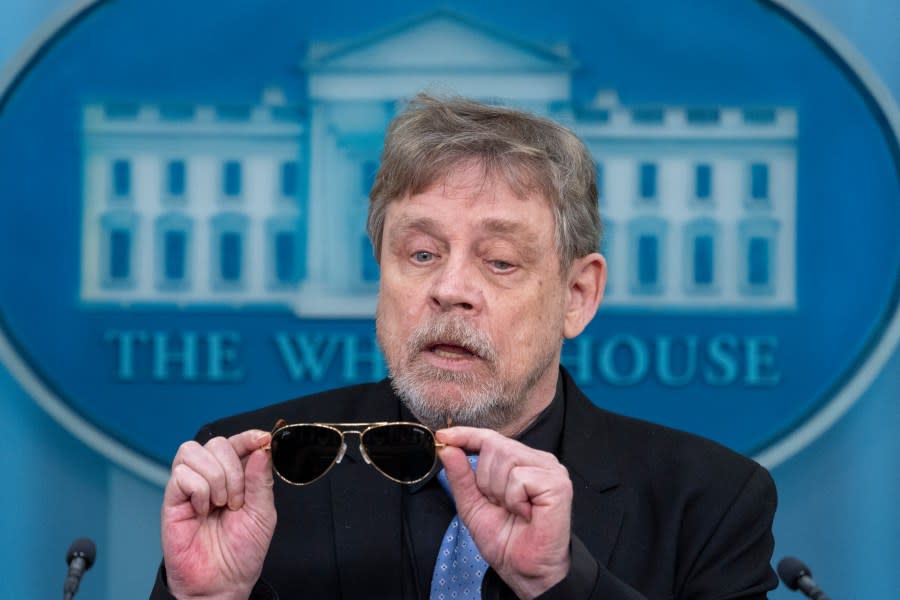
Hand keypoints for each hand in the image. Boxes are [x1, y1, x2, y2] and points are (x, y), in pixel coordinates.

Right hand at [161, 430, 276, 599]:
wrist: (223, 582)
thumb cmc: (241, 551)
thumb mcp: (263, 513)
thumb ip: (261, 480)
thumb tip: (261, 449)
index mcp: (235, 476)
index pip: (237, 442)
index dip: (249, 437)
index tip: (263, 439)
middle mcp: (210, 477)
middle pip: (217, 443)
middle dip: (233, 469)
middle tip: (238, 499)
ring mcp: (189, 486)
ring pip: (195, 452)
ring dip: (216, 477)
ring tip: (222, 504)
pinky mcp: (172, 499)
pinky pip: (182, 475)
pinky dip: (199, 490)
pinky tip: (203, 510)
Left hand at [436, 427, 571, 599]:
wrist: (524, 570)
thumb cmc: (505, 540)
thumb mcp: (472, 504)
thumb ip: (460, 475)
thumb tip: (448, 447)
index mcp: (521, 461)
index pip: (491, 438)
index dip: (466, 434)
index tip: (443, 436)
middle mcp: (538, 460)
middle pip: (495, 445)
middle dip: (485, 480)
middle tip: (499, 505)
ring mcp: (551, 470)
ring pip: (505, 459)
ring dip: (499, 492)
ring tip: (514, 510)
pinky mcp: (558, 484)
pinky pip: (519, 478)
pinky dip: (514, 500)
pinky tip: (526, 514)